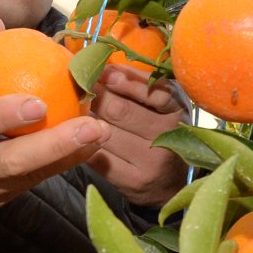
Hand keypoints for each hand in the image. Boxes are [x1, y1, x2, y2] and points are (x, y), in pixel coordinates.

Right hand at [0, 16, 110, 222]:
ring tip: (99, 135)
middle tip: (92, 126)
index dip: (4, 115)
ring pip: (25, 178)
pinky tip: (85, 149)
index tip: (40, 103)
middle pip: (8, 161)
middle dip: (54, 145)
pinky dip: (58, 166)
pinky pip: (29, 185)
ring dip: (67, 157)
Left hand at [88, 64, 190, 205]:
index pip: (151, 92)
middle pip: (121, 111)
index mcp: (176, 112)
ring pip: (105, 133)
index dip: (123, 80)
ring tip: (77, 108)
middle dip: (97, 96)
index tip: (102, 72)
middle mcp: (166, 138)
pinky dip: (84, 142)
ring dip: (85, 118)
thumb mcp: (162, 107)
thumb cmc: (161, 135)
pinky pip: (96, 156)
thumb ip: (139, 87)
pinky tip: (78, 134)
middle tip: (80, 86)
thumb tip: (102, 67)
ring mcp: (148, 162)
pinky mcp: (131, 181)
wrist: (170, 184)